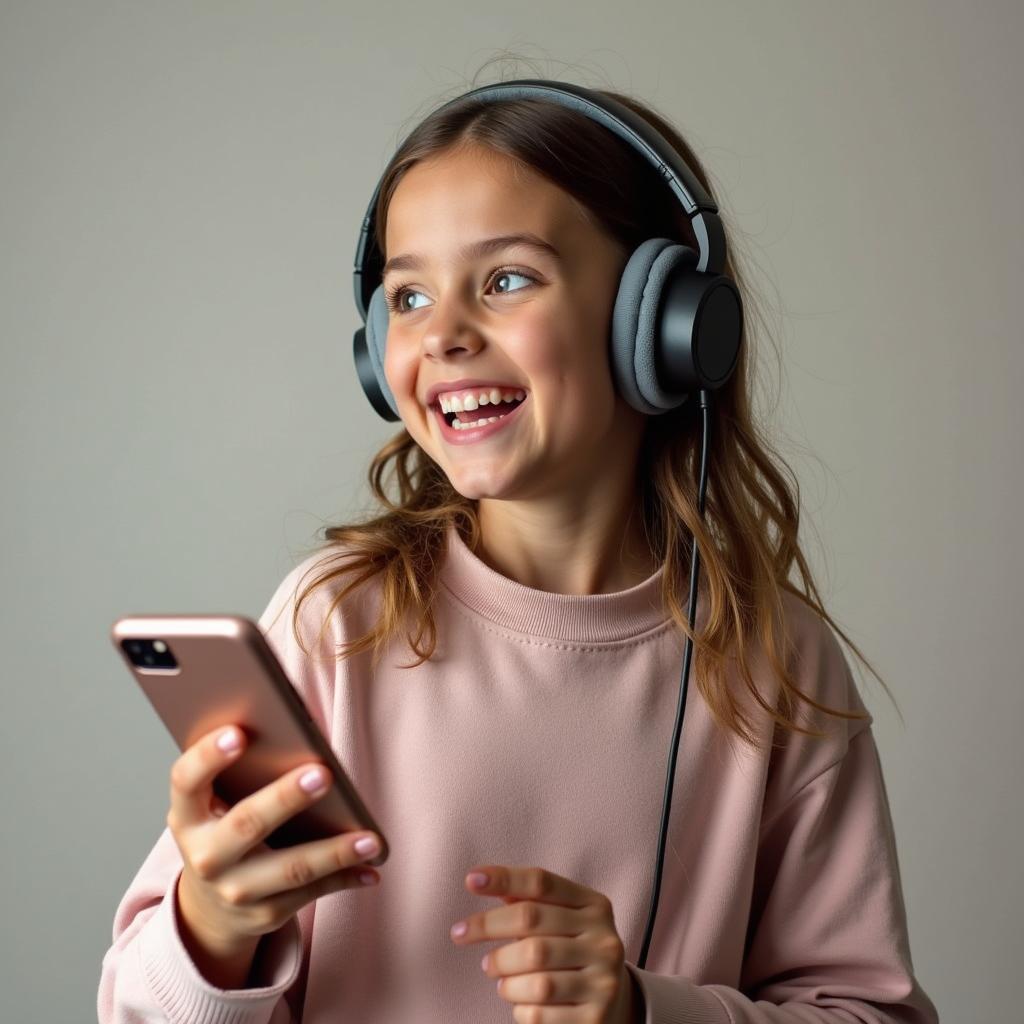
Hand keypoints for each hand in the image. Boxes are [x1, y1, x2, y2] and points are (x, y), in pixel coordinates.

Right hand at [168, 724, 383, 955]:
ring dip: (333, 853)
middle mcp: (205, 856)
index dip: (208, 756)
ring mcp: (234, 890)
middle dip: (286, 798)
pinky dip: (345, 877)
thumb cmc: (224, 829)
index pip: (186, 781)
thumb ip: (241, 771)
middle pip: (246, 824)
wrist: (210, 906)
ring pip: (290, 869)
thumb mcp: (216, 804)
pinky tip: (371, 867)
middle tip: (323, 774)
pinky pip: (312, 893)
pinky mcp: (265, 913)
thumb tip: (297, 730)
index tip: (238, 732)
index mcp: (188, 816)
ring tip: (370, 839)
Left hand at [449, 865, 641, 1022]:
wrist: (615, 1005)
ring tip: (498, 975)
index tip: (470, 880)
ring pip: (533, 975)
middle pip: (531, 922)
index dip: (504, 878)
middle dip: (487, 926)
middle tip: (462, 934)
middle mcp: (603, 939)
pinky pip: (539, 1014)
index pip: (542, 882)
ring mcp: (602, 980)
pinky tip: (521, 1002)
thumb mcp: (563, 919)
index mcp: (594, 906)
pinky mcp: (594, 1018)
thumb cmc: (572, 952)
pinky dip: (519, 1008)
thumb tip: (483, 878)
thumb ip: (530, 900)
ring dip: (504, 976)